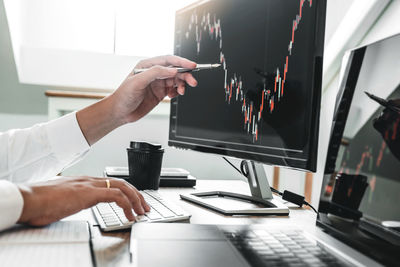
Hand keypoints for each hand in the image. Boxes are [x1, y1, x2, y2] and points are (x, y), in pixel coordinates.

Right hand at [17, 177, 149, 225]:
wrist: (28, 199)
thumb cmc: (40, 202)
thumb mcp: (62, 200)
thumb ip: (73, 200)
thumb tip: (77, 204)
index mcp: (84, 182)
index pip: (111, 183)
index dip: (126, 192)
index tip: (133, 202)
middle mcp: (89, 180)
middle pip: (121, 182)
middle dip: (136, 195)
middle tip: (144, 207)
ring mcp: (89, 185)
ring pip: (122, 187)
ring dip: (135, 200)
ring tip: (141, 212)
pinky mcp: (89, 193)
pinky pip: (116, 195)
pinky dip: (127, 205)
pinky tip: (129, 215)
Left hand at [76, 55, 197, 144]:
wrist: (120, 112)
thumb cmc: (124, 96)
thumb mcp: (138, 81)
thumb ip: (156, 73)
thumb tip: (172, 70)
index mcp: (147, 65)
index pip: (168, 60)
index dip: (181, 62)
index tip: (192, 65)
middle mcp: (154, 73)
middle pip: (175, 70)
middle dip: (185, 75)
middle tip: (192, 82)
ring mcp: (157, 83)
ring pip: (176, 80)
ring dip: (182, 84)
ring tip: (182, 91)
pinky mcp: (160, 93)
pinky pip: (174, 89)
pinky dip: (177, 92)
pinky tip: (174, 95)